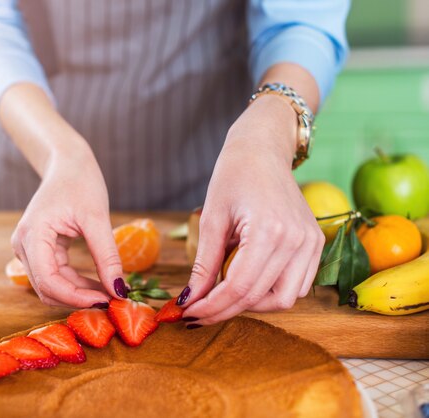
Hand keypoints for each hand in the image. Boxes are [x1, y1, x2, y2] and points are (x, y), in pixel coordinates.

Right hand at [11, 145, 125, 307]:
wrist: (68, 163)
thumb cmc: (80, 181)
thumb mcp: (97, 218)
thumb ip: (107, 256)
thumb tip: (119, 290)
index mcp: (32, 235)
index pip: (49, 280)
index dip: (76, 297)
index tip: (106, 300)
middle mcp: (24, 245)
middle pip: (47, 288)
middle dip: (78, 298)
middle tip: (112, 300)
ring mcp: (30, 249)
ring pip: (51, 286)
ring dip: (79, 294)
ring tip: (109, 293)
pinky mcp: (40, 250)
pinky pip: (56, 276)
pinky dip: (77, 284)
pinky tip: (100, 284)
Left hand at [178, 95, 324, 324]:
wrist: (263, 150)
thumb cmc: (233, 176)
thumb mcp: (211, 218)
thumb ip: (203, 264)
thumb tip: (189, 300)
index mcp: (270, 231)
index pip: (239, 287)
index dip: (211, 306)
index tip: (188, 314)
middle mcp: (297, 241)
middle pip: (260, 298)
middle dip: (225, 310)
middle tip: (198, 311)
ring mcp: (312, 243)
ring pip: (285, 299)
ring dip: (252, 304)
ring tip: (223, 292)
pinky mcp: (316, 244)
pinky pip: (297, 285)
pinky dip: (270, 292)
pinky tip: (246, 281)